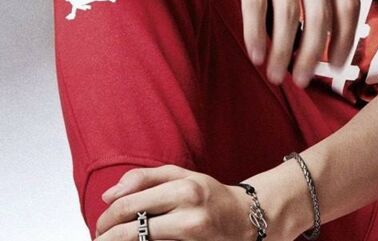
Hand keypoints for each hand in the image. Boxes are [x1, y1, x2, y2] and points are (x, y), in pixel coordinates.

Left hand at [94, 165, 253, 240]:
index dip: (107, 217)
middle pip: (131, 229)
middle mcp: (189, 215)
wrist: (244, 219)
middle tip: (100, 238)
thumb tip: (108, 195)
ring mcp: (192, 238)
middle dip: (107, 236)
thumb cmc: (210, 195)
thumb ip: (144, 178)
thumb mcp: (182, 175)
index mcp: (184, 189)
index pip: (130, 204)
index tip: (100, 224)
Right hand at [201, 0, 359, 87]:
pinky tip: (254, 52)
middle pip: (320, 13)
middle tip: (301, 80)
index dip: (345, 40)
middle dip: (312, 55)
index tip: (337, 69)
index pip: (348, 1)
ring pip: (286, 12)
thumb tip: (330, 21)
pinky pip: (254, 0)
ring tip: (275, 73)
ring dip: (282, 50)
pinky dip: (256, 32)